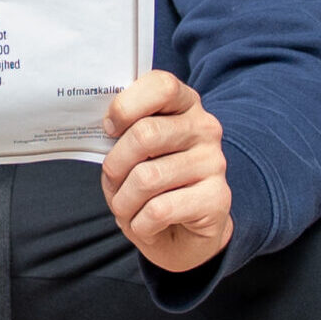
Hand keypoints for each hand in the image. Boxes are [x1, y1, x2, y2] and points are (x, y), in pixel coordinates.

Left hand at [99, 70, 233, 274]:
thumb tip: (103, 129)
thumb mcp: (135, 152)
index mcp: (185, 104)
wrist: (187, 232)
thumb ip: (123, 132)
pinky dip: (139, 224)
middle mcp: (205, 128)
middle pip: (145, 135)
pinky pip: (158, 210)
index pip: (161, 86)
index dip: (126, 105)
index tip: (109, 129)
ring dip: (123, 202)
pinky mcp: (217, 198)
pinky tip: (145, 224)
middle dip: (114, 166)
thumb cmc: (152, 185)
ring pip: (147, 178)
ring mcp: (214, 162)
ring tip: (125, 209)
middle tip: (112, 182)